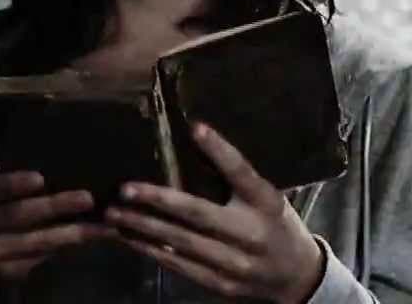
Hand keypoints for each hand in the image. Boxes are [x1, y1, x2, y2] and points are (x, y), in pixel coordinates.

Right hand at [0, 169, 116, 295]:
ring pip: (34, 242)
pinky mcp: (2, 274)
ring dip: (71, 233)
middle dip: (55, 207)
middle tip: (87, 198)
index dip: (13, 182)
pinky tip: (87, 239)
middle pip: (17, 216)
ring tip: (100, 225)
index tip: (40, 178)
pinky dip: (64, 248)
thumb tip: (44, 167)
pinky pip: (39, 258)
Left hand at [105, 124, 325, 303]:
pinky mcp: (221, 284)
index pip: (242, 173)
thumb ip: (234, 174)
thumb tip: (194, 135)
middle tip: (124, 189)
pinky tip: (131, 239)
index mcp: (265, 203)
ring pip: (182, 244)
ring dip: (145, 229)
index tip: (195, 127)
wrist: (297, 278)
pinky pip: (181, 267)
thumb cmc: (275, 225)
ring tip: (115, 215)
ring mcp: (235, 263)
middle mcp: (251, 234)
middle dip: (158, 201)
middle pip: (199, 214)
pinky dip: (154, 251)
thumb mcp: (265, 196)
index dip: (221, 150)